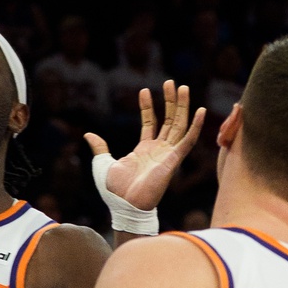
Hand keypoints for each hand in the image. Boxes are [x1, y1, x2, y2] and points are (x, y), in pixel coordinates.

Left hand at [84, 81, 206, 213]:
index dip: (148, 107)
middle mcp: (159, 150)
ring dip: (182, 106)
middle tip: (172, 82)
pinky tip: (199, 110)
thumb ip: (100, 148)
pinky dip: (195, 126)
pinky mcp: (174, 160)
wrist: (124, 206)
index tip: (144, 90)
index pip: (150, 123)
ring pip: (179, 125)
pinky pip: (188, 140)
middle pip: (169, 120)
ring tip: (183, 86)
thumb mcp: (103, 163)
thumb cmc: (115, 191)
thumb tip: (88, 135)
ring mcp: (167, 154)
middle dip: (171, 101)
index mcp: (144, 150)